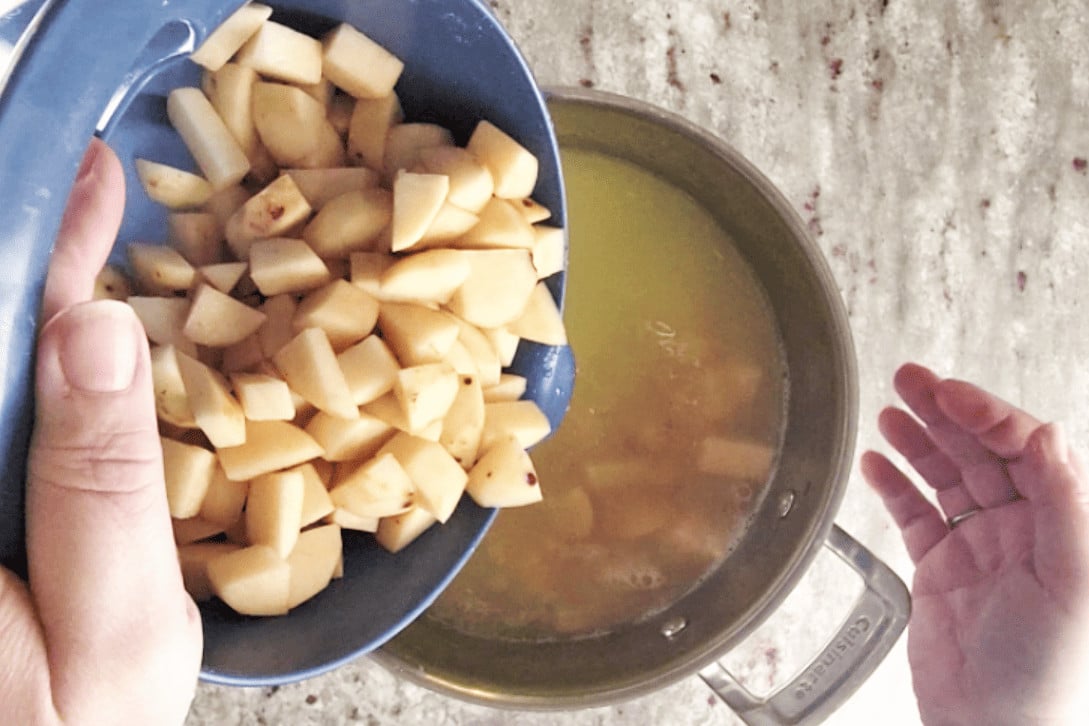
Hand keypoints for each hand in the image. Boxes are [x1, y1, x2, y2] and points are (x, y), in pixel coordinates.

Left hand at [0, 139, 200, 723]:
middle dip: (34, 270)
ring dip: (34, 312)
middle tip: (87, 188)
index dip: (41, 253)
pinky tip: (64, 340)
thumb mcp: (118, 625)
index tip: (88, 173)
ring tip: (78, 238)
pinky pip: (6, 419)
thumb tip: (99, 328)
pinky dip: (36, 366)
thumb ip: (103, 481)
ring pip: (0, 380)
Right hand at [863, 363, 1088, 725]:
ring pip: (945, 477)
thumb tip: (1052, 435)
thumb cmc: (1045, 672)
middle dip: (944, 414)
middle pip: (980, 453)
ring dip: (917, 442)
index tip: (950, 393)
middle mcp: (1021, 528)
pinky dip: (894, 486)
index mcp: (1061, 524)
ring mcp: (979, 547)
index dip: (987, 414)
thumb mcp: (1071, 582)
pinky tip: (876, 464)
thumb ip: (1065, 504)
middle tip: (909, 381)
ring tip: (889, 413)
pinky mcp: (940, 568)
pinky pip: (915, 515)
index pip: (1025, 448)